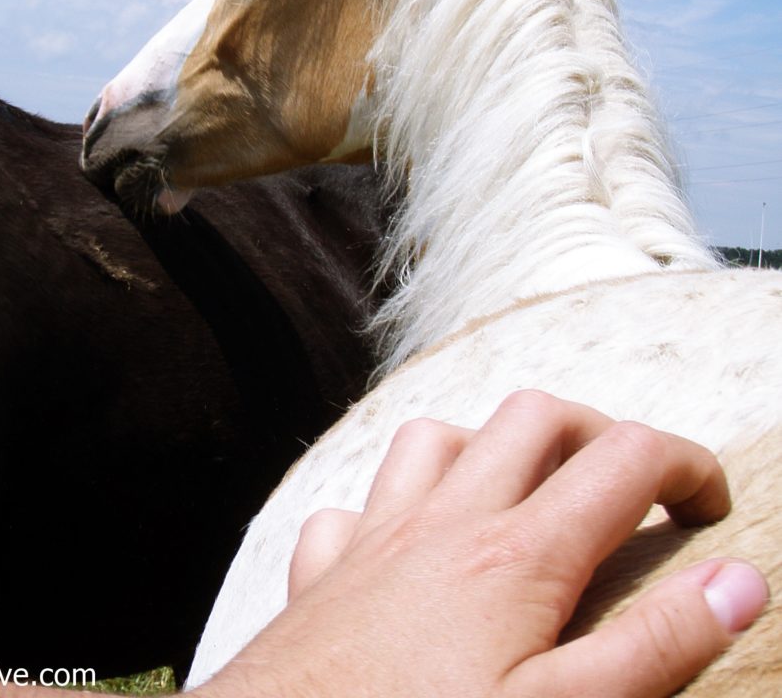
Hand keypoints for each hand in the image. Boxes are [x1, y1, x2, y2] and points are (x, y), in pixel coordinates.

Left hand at [198, 391, 767, 697]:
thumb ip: (654, 647)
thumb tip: (738, 582)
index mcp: (517, 555)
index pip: (623, 461)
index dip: (685, 465)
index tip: (708, 504)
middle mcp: (445, 522)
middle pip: (533, 417)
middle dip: (595, 431)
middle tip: (628, 489)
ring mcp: (377, 536)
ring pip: (435, 439)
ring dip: (487, 450)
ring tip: (521, 499)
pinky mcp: (326, 569)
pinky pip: (354, 505)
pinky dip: (388, 509)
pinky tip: (404, 549)